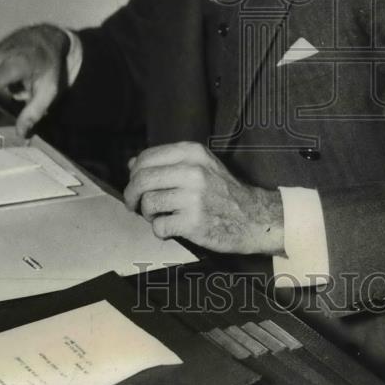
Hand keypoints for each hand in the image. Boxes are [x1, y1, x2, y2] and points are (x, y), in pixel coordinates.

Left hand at [124, 142, 284, 254]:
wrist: (252, 217)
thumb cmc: (223, 192)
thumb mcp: (201, 165)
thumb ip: (168, 162)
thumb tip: (132, 164)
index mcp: (192, 153)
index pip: (147, 157)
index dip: (134, 174)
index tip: (135, 185)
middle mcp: (192, 171)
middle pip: (142, 180)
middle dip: (132, 195)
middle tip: (134, 205)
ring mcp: (193, 197)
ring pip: (148, 203)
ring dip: (148, 214)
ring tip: (160, 216)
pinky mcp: (193, 222)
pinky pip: (159, 226)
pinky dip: (160, 231)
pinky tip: (171, 228)